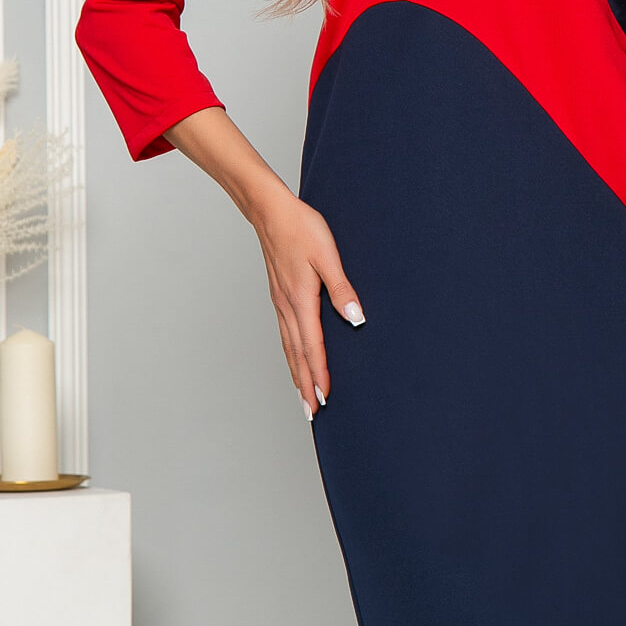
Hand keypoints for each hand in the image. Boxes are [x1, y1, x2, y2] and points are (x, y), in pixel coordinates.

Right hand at [249, 183, 365, 419]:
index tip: (324, 399)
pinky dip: (290, 354)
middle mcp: (288, 307)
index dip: (319, 374)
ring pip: (289, 347)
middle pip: (297, 355)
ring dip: (296, 373)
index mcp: (301, 300)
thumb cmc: (301, 229)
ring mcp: (281, 302)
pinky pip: (285, 334)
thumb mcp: (328, 255)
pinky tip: (293, 358)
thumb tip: (355, 318)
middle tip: (311, 413)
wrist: (270, 212)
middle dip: (305, 385)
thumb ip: (342, 288)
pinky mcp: (279, 296)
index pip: (312, 346)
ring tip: (302, 396)